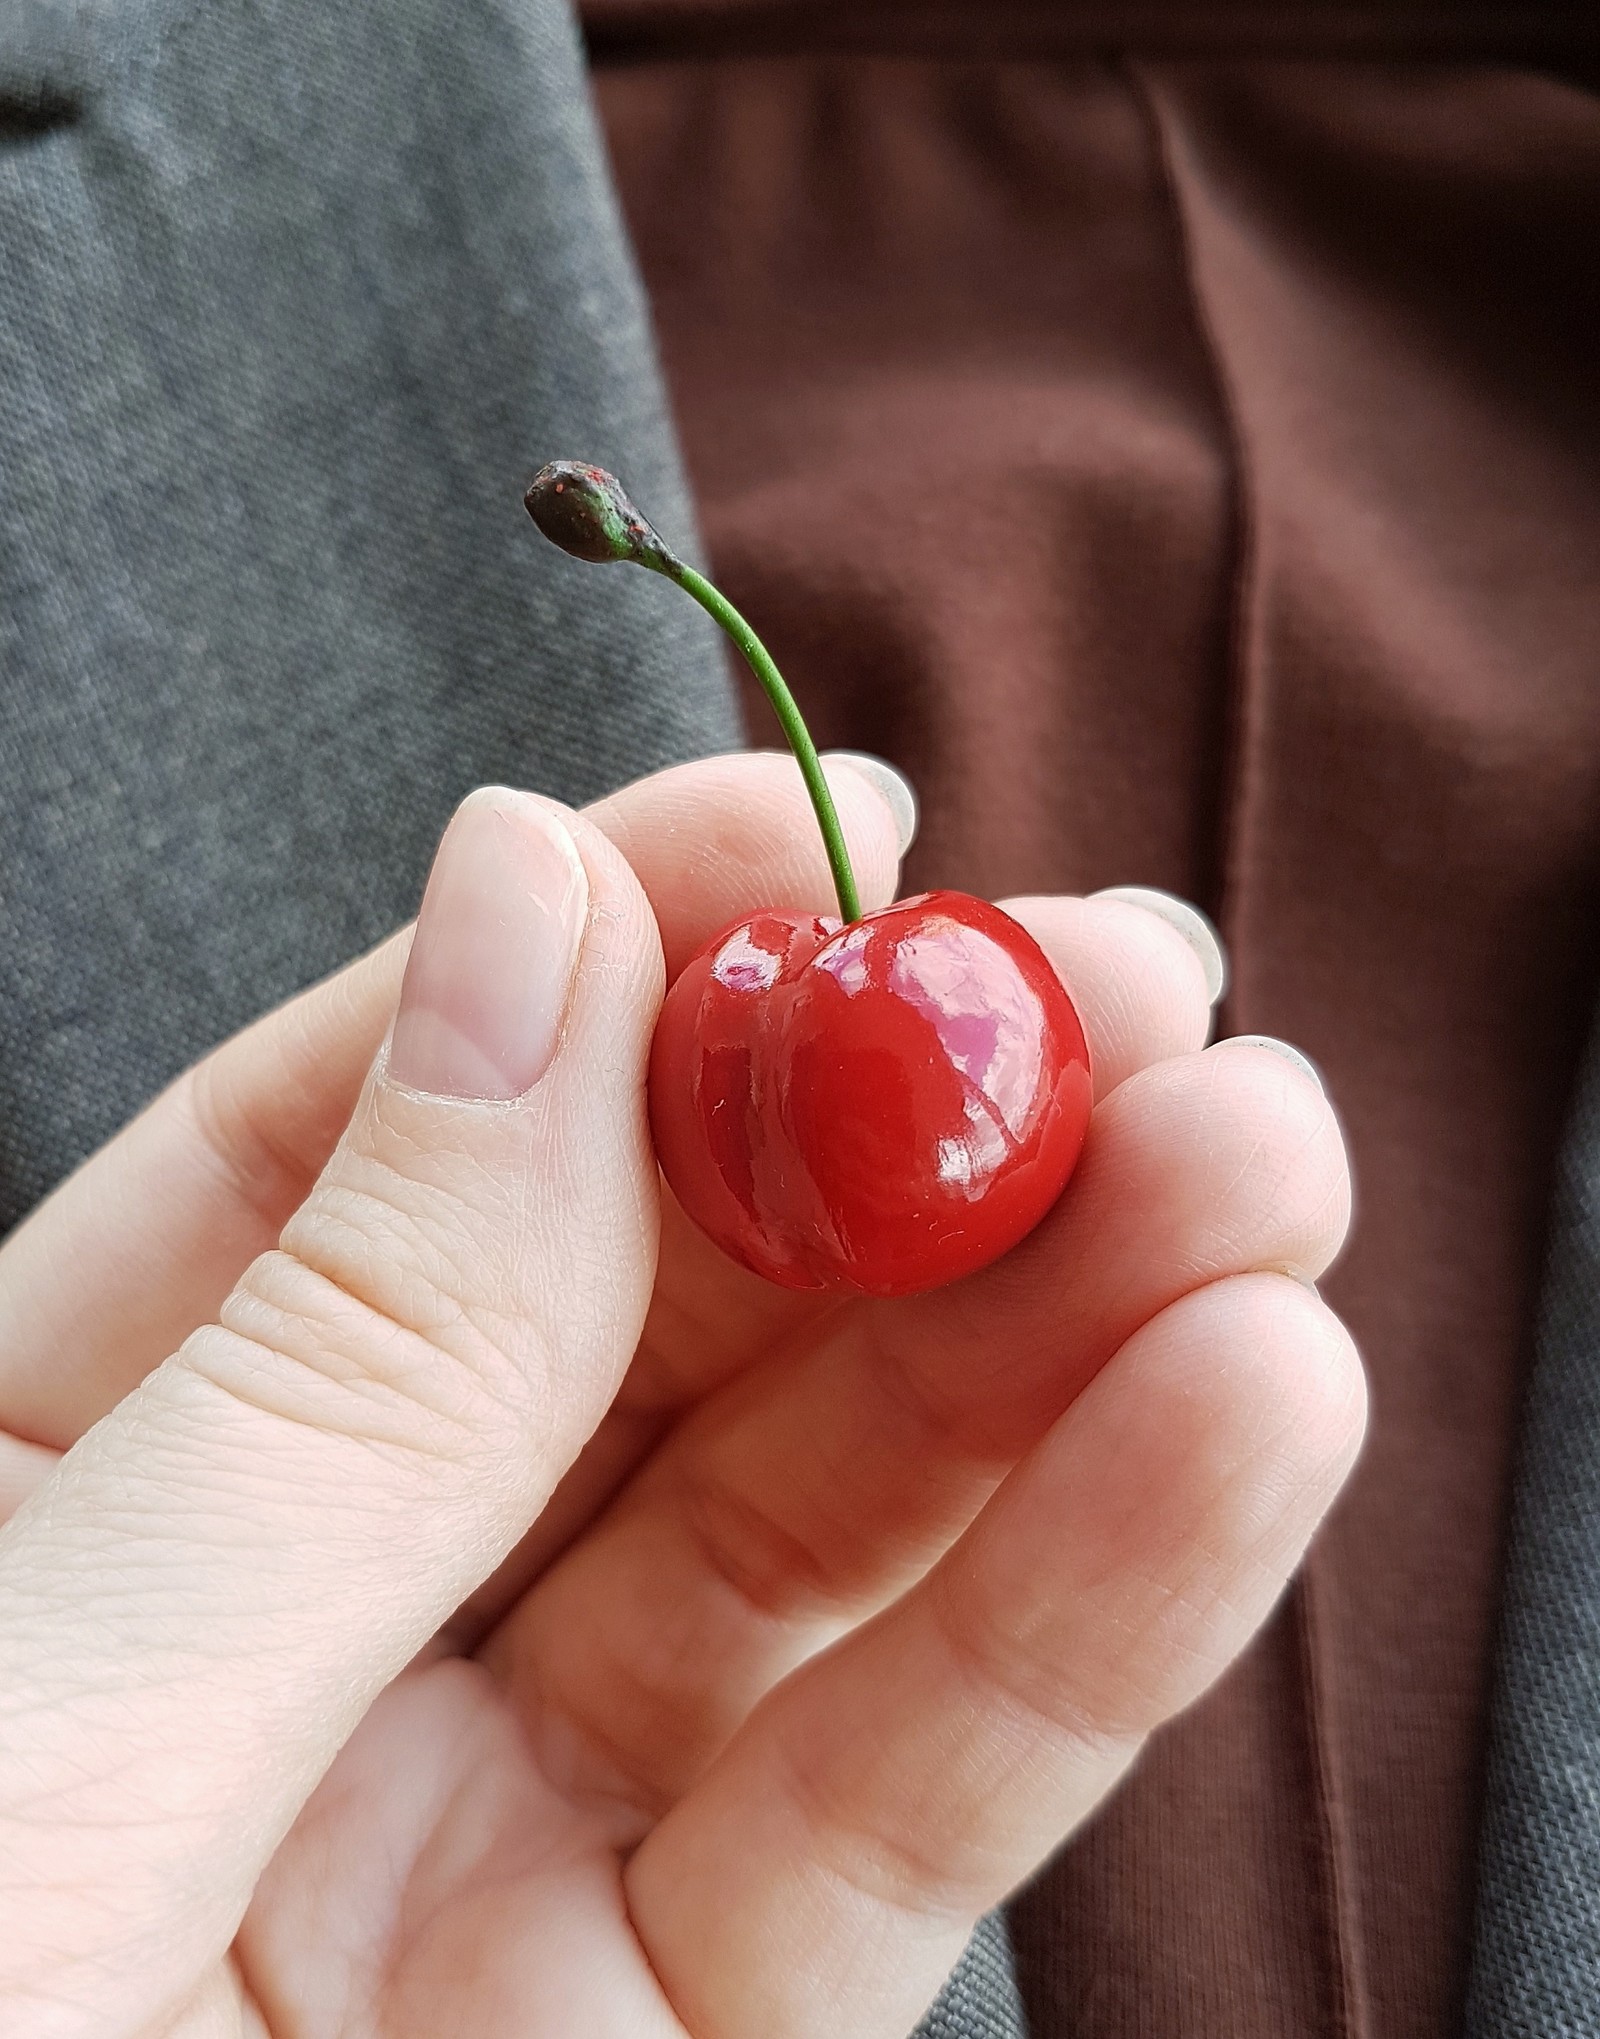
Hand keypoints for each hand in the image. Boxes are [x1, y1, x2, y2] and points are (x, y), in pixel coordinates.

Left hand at [0, 754, 1361, 2038]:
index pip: (382, 1143)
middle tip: (1132, 996)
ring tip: (1263, 1165)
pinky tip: (1243, 1410)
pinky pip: (898, 1802)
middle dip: (901, 1149)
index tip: (820, 830)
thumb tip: (534, 909)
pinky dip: (1085, 1604)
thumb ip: (332, 1339)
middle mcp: (312, 1630)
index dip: (613, 955)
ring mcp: (501, 1840)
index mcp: (78, 1492)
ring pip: (828, 1538)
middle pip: (656, 1325)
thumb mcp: (44, 1708)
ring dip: (1065, 1343)